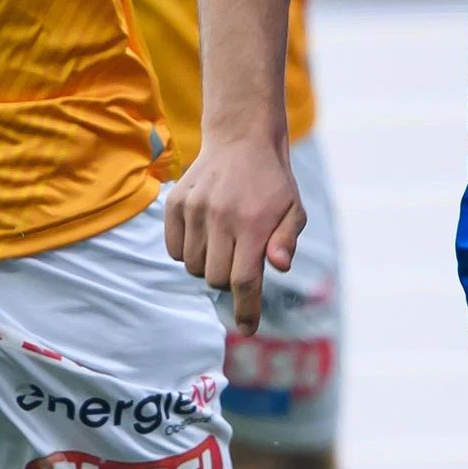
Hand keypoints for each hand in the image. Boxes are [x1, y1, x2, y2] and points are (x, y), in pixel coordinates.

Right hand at [160, 135, 304, 332]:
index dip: (246, 310)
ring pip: (192, 267)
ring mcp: (195, 209)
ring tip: (222, 244)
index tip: (247, 328)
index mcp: (254, 223)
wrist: (241, 139)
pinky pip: (173, 250)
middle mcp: (221, 217)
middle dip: (229, 281)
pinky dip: (186, 253)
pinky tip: (203, 234)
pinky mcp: (175, 204)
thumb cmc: (272, 182)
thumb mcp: (294, 209)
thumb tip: (279, 266)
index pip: (245, 280)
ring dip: (207, 266)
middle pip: (217, 278)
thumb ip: (287, 240)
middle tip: (239, 260)